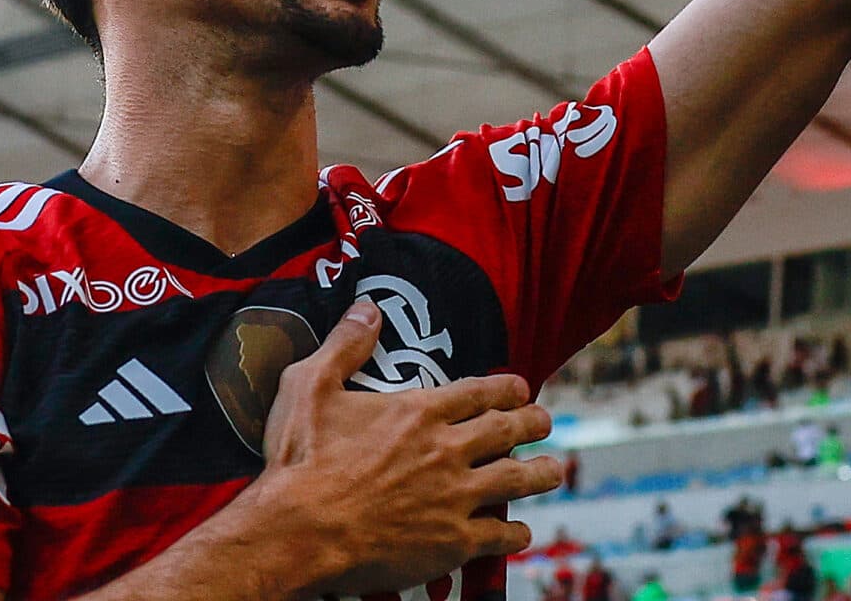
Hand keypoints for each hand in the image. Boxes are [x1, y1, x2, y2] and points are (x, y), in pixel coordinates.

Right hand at [250, 301, 561, 593]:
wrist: (297, 531)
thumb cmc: (300, 461)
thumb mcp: (310, 386)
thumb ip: (345, 345)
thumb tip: (369, 307)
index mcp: (418, 412)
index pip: (477, 392)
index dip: (505, 388)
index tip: (521, 388)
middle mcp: (445, 450)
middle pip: (505, 431)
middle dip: (532, 423)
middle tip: (546, 422)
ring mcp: (453, 497)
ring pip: (514, 480)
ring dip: (539, 474)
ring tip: (554, 471)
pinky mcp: (451, 543)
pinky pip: (497, 535)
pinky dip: (514, 532)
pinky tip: (520, 531)